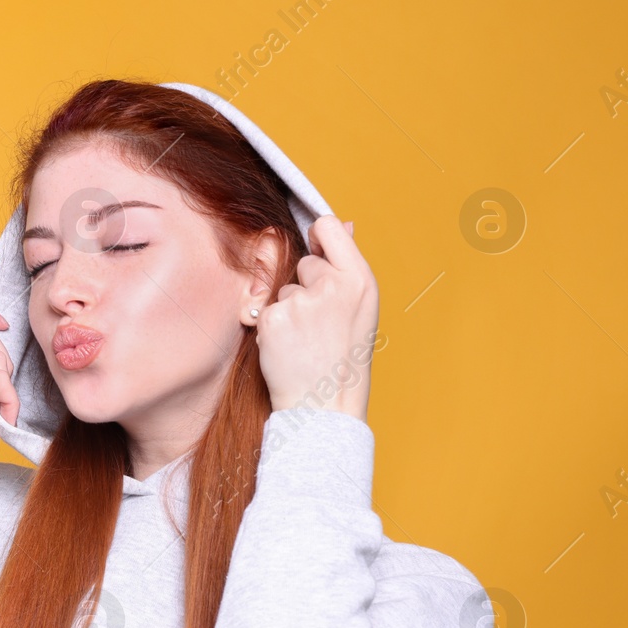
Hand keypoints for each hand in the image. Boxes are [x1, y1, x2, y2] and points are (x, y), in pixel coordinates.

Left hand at [255, 216, 378, 421]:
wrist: (325, 404)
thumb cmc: (345, 356)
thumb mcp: (360, 307)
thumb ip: (348, 265)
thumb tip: (346, 224)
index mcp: (360, 279)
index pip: (329, 227)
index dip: (319, 236)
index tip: (317, 249)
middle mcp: (332, 286)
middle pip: (305, 262)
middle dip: (307, 286)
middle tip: (321, 323)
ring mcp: (301, 302)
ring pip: (284, 289)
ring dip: (290, 309)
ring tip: (306, 340)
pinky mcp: (273, 319)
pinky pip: (267, 309)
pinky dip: (273, 327)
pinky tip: (289, 347)